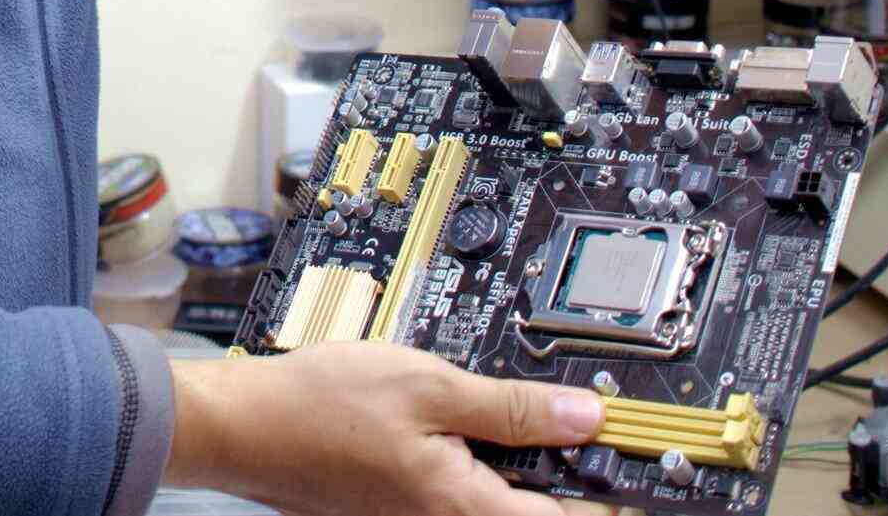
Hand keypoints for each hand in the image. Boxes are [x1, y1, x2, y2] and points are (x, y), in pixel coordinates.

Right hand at [162, 343, 605, 515]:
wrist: (247, 425)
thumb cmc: (321, 405)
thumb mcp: (428, 383)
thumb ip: (512, 406)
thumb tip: (585, 416)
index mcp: (465, 508)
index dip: (613, 494)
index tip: (640, 462)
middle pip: (534, 512)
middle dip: (564, 468)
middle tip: (583, 418)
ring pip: (499, 500)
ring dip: (522, 463)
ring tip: (530, 411)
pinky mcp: (404, 509)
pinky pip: (465, 494)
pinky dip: (482, 462)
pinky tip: (473, 418)